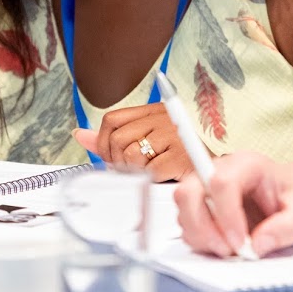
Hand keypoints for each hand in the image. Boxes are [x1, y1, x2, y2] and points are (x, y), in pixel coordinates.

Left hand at [72, 103, 194, 182]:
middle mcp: (162, 119)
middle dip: (118, 161)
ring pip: (130, 155)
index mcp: (152, 111)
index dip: (105, 143)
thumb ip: (113, 138)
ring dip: (135, 171)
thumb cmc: (178, 157)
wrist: (212, 171)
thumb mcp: (145, 140)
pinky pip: (148, 171)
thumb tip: (79, 135)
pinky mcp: (180, 156)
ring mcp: (172, 136)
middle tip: (133, 170)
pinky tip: (162, 177)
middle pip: (117, 139)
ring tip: (150, 172)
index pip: (111, 120)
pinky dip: (151, 179)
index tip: (112, 157)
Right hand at [174, 152, 292, 257]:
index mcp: (247, 164)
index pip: (222, 183)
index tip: (242, 244)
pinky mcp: (200, 206)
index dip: (227, 217)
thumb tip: (257, 245)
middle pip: (188, 191)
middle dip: (202, 227)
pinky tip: (223, 245)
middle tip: (228, 250)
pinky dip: (200, 241)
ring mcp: (206, 187)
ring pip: (183, 209)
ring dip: (201, 236)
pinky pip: (186, 224)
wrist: (292, 194)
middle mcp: (219, 170)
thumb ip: (287, 227)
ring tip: (229, 249)